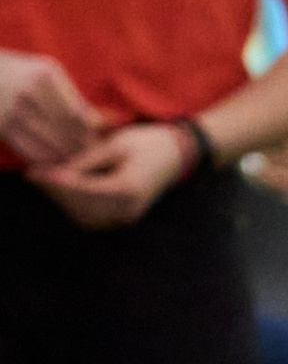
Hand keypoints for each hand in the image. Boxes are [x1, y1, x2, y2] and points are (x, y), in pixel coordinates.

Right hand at [0, 51, 101, 170]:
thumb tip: (100, 123)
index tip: (93, 141)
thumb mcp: (46, 72)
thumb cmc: (21, 73)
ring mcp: (14, 109)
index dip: (87, 132)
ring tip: (74, 161)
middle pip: (66, 130)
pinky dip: (46, 159)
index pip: (77, 114)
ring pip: (50, 143)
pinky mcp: (2, 126)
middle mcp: (29, 91)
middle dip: (79, 146)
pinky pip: (31, 149)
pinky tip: (54, 162)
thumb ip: (72, 96)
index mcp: (45, 75)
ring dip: (65, 156)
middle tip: (87, 156)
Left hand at [34, 122, 192, 227]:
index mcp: (126, 188)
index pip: (82, 191)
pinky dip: (76, 209)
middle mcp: (127, 209)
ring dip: (64, 204)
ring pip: (86, 219)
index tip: (35, 172)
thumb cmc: (147, 143)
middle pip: (81, 209)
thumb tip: (59, 172)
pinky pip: (95, 220)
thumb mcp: (115, 144)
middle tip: (35, 177)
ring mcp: (128, 217)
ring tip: (46, 184)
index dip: (55, 183)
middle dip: (55, 195)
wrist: (176, 155)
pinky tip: (65, 193)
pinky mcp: (126, 217)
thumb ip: (88, 160)